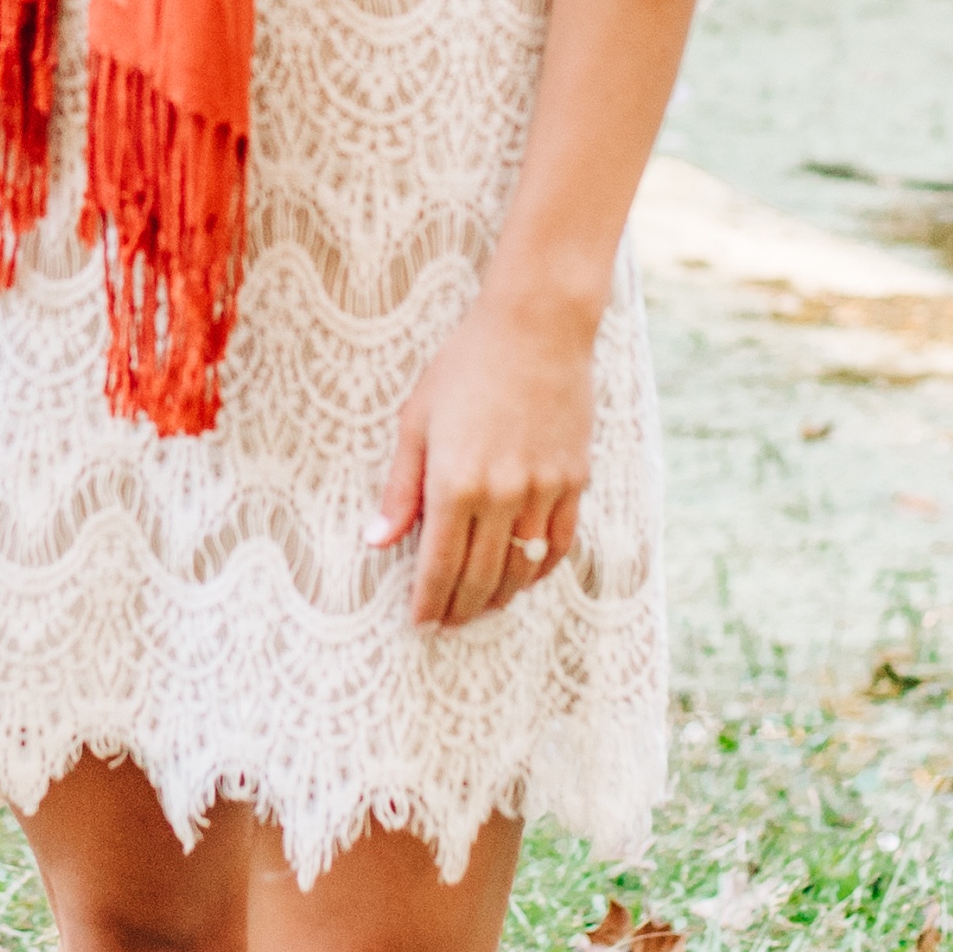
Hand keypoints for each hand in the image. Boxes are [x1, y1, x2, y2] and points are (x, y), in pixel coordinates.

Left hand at [364, 262, 599, 629]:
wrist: (537, 328)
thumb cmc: (465, 367)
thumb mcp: (416, 422)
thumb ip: (401, 488)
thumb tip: (378, 540)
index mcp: (455, 484)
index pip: (439, 567)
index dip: (429, 602)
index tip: (420, 622)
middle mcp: (502, 497)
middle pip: (481, 578)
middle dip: (460, 609)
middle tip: (447, 623)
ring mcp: (544, 492)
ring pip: (522, 569)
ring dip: (500, 596)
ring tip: (482, 605)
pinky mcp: (574, 481)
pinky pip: (560, 544)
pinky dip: (540, 569)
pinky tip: (524, 575)